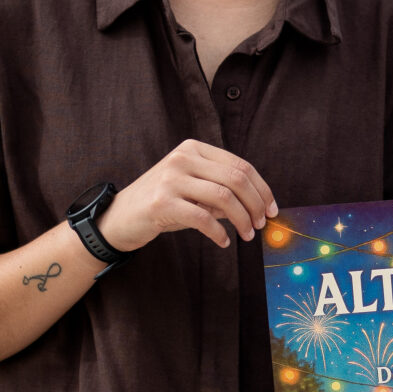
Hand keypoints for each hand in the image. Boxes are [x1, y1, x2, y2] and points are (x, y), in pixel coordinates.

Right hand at [95, 139, 276, 250]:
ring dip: (242, 220)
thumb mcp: (194, 190)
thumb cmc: (163, 204)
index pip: (240, 165)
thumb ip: (222, 192)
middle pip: (236, 178)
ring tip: (247, 235)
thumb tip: (259, 206)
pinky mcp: (162, 203)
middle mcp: (182, 158)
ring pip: (223, 197)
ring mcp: (171, 178)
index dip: (262, 188)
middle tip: (261, 224)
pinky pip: (203, 218)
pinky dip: (219, 233)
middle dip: (256, 204)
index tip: (272, 209)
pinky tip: (223, 242)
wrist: (120, 217)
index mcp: (193, 149)